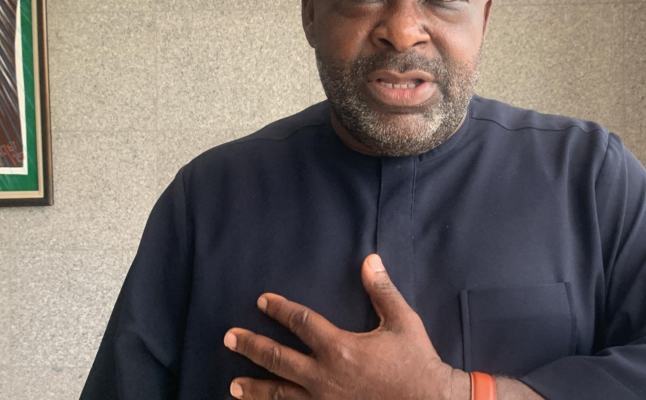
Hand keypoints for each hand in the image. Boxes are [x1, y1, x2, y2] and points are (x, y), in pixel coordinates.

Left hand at [224, 254, 466, 399]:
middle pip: (277, 358)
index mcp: (339, 348)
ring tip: (233, 385)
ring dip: (254, 388)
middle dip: (251, 346)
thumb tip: (370, 260)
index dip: (279, 309)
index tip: (263, 301)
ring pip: (280, 393)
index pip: (300, 322)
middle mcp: (324, 376)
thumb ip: (382, 290)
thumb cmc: (416, 362)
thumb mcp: (402, 321)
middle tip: (229, 338)